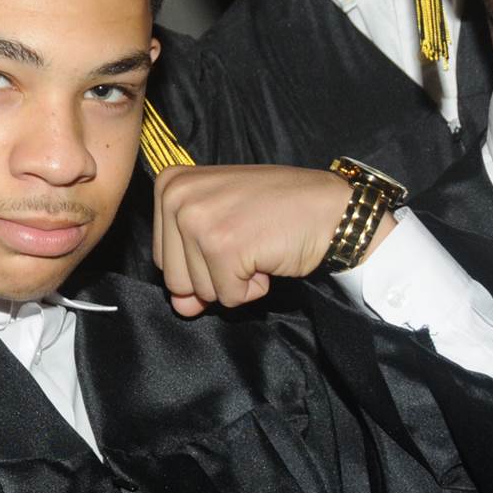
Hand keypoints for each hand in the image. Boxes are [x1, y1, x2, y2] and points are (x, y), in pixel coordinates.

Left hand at [152, 165, 394, 315]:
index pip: (162, 259)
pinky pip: (228, 296)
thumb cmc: (275, 212)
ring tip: (257, 244)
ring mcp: (197, 220)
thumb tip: (180, 308)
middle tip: (247, 239)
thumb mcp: (222, 231)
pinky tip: (268, 256)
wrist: (330, 208)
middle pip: (175, 279)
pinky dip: (253, 288)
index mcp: (169, 185)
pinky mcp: (222, 246)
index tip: (231, 230)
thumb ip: (191, 269)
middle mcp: (176, 197)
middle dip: (214, 275)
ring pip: (200, 291)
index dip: (200, 262)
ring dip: (235, 280)